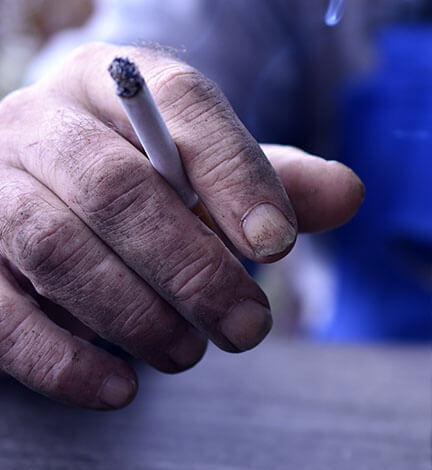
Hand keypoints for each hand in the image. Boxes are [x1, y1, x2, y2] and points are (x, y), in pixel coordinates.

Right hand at [0, 43, 362, 408]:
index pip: (180, 103)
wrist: (49, 192)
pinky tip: (118, 388)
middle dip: (193, 266)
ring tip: (190, 352)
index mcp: (116, 82)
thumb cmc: (147, 179)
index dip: (235, 173)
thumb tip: (349, 193)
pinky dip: (61, 358)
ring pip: (56, 246)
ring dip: (135, 314)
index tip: (278, 244)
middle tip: (248, 327)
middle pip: (115, 185)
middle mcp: (43, 120)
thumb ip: (276, 182)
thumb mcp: (212, 170)